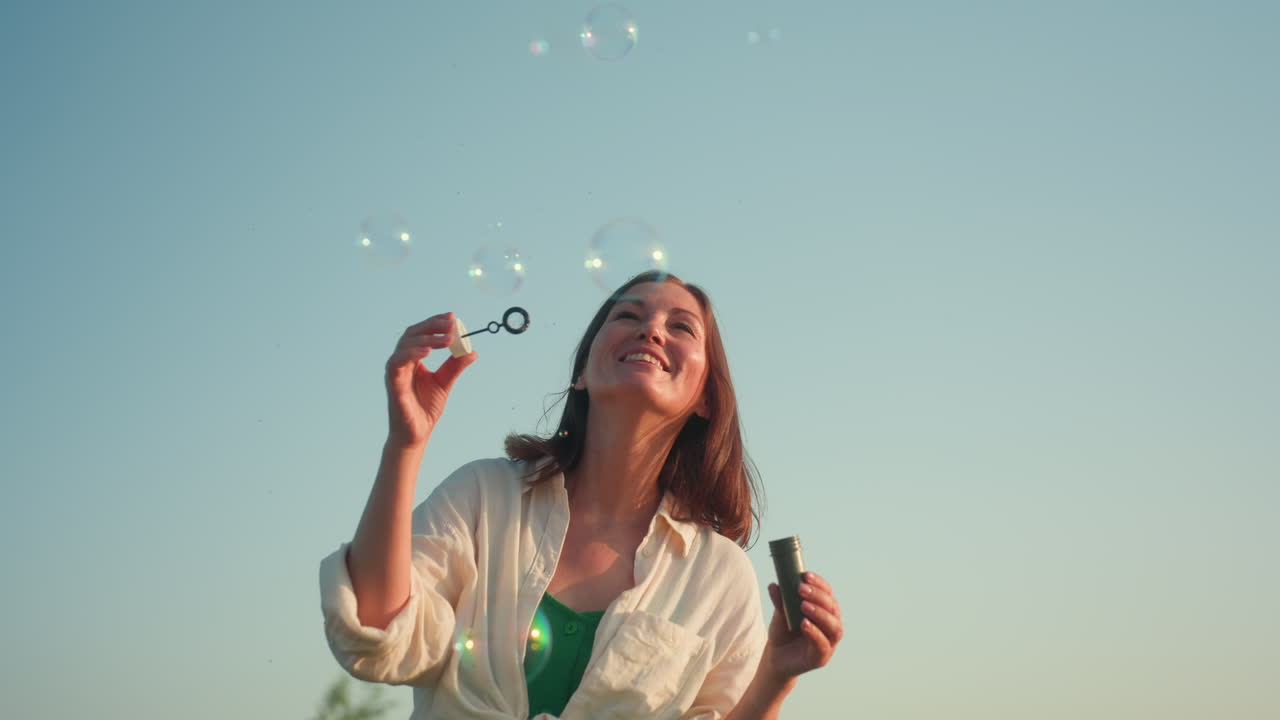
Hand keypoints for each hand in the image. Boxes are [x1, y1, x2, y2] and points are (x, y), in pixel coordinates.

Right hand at [384, 312, 476, 447]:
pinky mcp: (393, 383)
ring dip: (426, 338)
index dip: (435, 323)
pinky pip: (397, 363)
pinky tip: (427, 351)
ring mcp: (395, 371)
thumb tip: (472, 351)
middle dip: (432, 326)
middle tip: (451, 323)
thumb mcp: (445, 382)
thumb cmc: (426, 407)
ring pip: (405, 345)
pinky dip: (411, 353)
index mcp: (413, 359)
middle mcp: (402, 361)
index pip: (421, 333)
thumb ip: (456, 366)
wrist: (417, 433)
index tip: (452, 317)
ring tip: (446, 339)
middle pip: (412, 334)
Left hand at [761, 572, 842, 684]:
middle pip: (833, 608)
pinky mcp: (821, 657)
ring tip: (803, 605)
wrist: (776, 658)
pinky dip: (815, 633)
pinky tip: (804, 624)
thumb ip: (780, 601)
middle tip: (801, 589)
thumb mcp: (780, 614)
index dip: (819, 584)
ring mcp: (829, 642)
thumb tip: (774, 585)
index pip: (828, 593)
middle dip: (818, 596)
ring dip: (820, 614)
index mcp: (825, 610)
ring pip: (834, 627)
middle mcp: (831, 625)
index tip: (806, 575)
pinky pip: (823, 644)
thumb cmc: (783, 632)